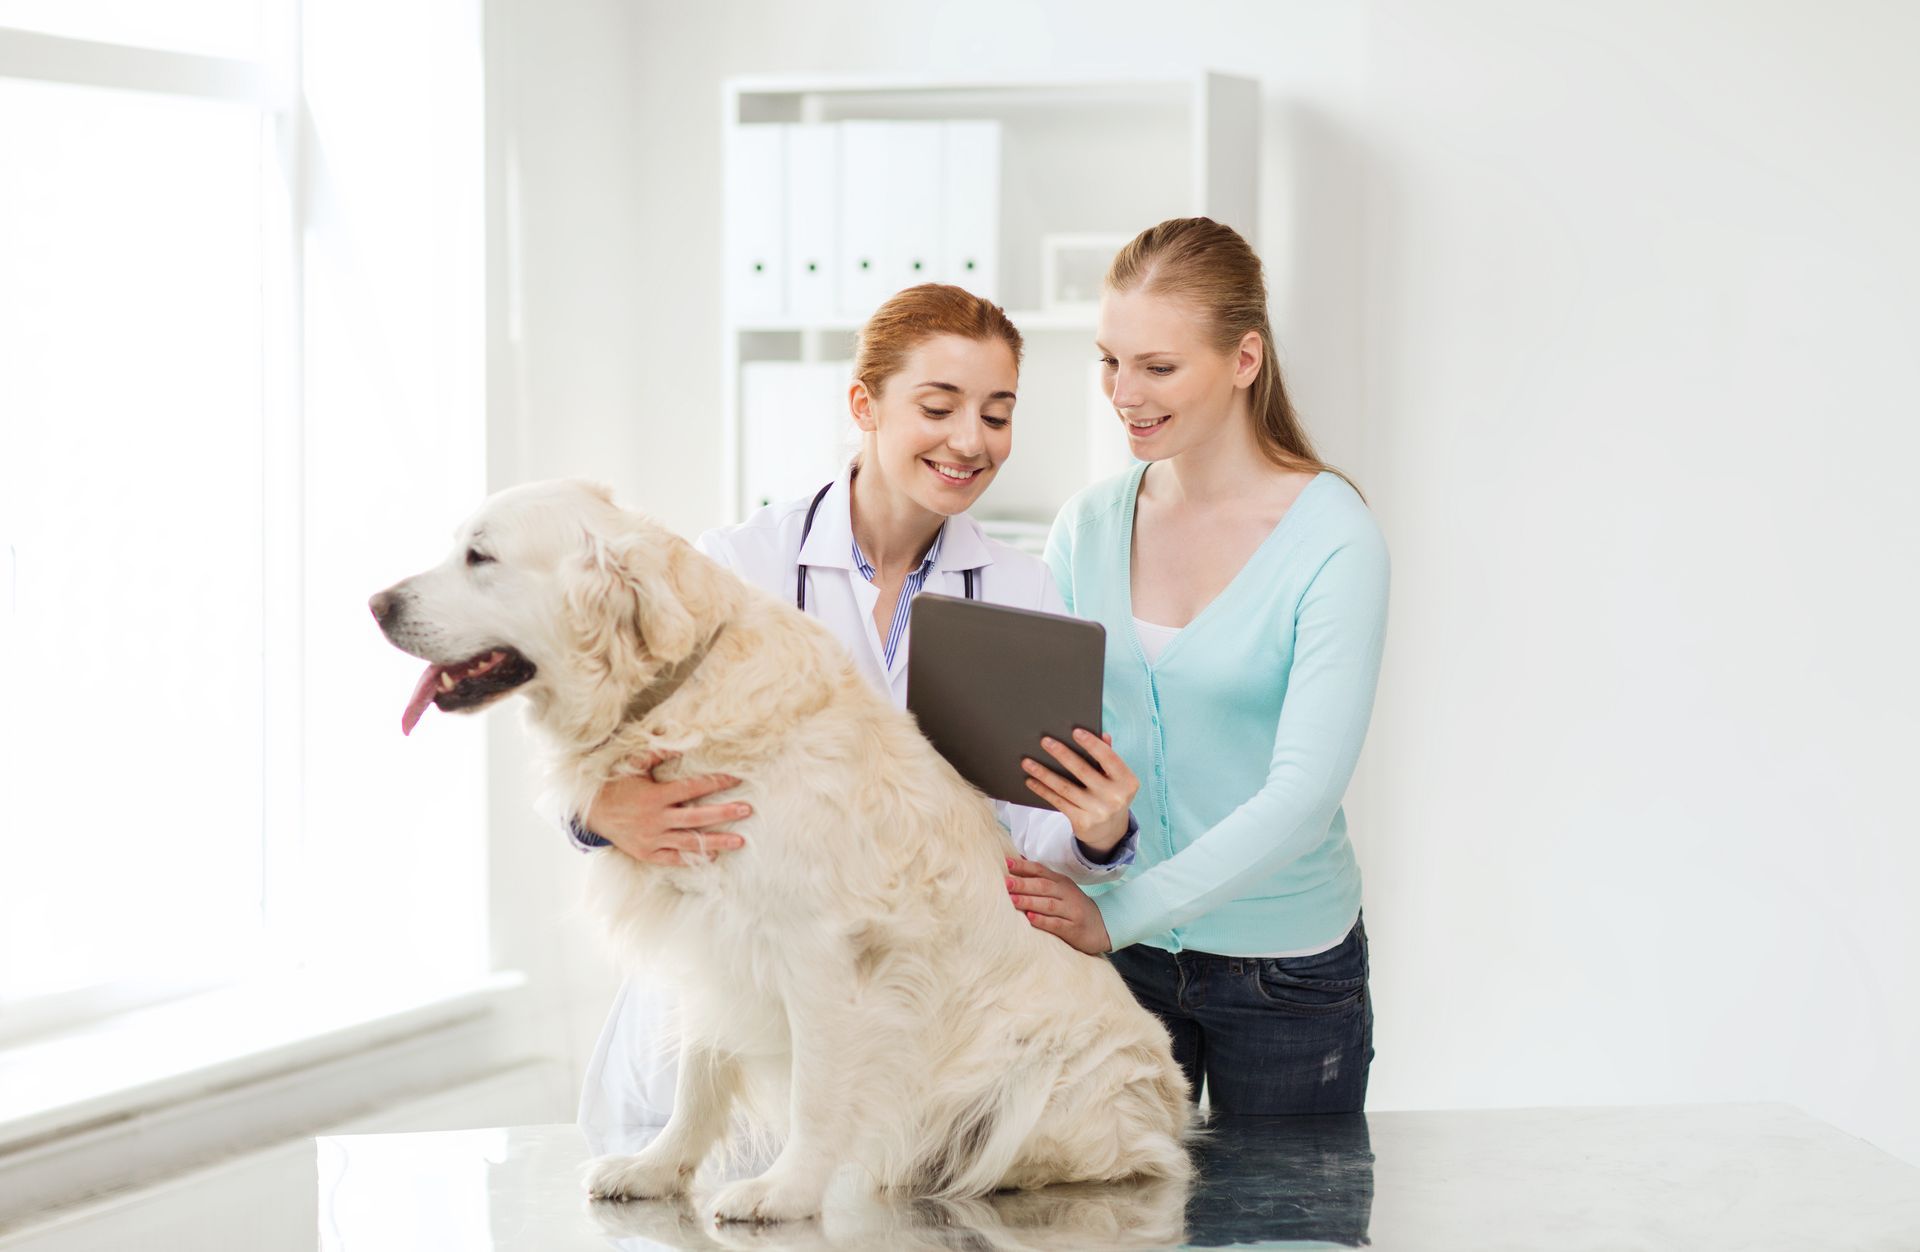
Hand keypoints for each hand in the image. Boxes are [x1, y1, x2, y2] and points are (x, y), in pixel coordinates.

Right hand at [584, 751, 748, 865]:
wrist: (592, 814)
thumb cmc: (616, 786)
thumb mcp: (633, 766)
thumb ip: (657, 754)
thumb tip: (681, 742)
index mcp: (655, 796)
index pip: (692, 788)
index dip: (716, 782)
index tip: (737, 779)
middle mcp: (656, 819)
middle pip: (697, 817)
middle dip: (724, 813)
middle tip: (747, 810)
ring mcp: (652, 839)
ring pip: (690, 841)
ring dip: (717, 841)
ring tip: (740, 841)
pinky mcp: (647, 853)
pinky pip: (673, 858)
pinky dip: (692, 858)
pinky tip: (711, 856)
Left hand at [1005, 855, 1112, 953]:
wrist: (1102, 927)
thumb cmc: (1073, 907)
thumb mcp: (1061, 889)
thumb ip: (1041, 878)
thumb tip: (1015, 862)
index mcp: (1061, 882)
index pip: (1040, 871)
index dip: (1024, 866)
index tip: (1006, 863)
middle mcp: (1066, 894)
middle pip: (1043, 886)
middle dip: (1023, 884)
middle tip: (1005, 882)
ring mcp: (1071, 911)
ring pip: (1048, 904)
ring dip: (1029, 901)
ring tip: (1012, 899)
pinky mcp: (1073, 929)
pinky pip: (1056, 924)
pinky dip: (1042, 920)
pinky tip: (1030, 918)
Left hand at [1020, 729, 1138, 853]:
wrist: (1111, 831)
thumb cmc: (1111, 794)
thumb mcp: (1116, 778)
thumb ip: (1109, 756)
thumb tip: (1103, 735)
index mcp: (1127, 781)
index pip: (1109, 758)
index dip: (1092, 744)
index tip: (1075, 731)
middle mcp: (1115, 797)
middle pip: (1083, 771)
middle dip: (1062, 754)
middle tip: (1045, 741)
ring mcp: (1098, 811)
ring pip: (1066, 787)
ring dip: (1044, 773)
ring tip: (1028, 762)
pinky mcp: (1083, 822)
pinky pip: (1059, 802)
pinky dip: (1043, 790)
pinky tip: (1031, 780)